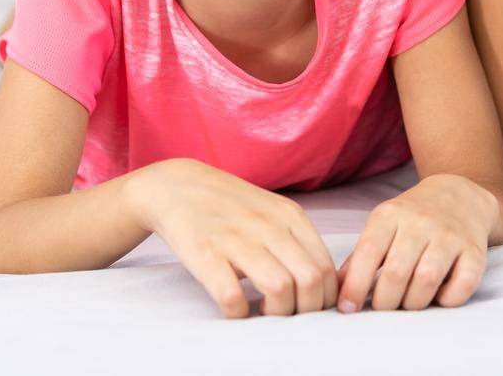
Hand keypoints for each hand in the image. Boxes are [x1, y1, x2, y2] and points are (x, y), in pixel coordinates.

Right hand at [129, 158, 336, 318]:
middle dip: (307, 311)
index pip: (326, 267)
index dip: (326, 297)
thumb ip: (298, 240)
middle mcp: (267, 226)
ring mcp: (236, 239)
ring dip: (277, 314)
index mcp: (289, 216)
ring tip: (265, 313)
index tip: (313, 309)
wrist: (176, 186)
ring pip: (279, 289)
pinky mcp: (204, 254)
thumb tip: (325, 283)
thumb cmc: (231, 206)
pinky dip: (239, 313)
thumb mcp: (273, 211)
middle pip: (310, 280)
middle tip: (291, 316)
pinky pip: (232, 296)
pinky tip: (236, 309)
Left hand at [336, 174, 497, 311]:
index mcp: (390, 215)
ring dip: (413, 302)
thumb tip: (337, 290)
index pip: (368, 253)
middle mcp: (421, 222)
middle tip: (383, 309)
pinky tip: (439, 297)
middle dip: (385, 301)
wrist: (461, 195)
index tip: (347, 308)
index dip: (354, 286)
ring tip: (408, 304)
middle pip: (397, 272)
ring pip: (427, 279)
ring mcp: (450, 236)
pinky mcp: (475, 251)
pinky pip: (463, 284)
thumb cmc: (412, 218)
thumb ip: (360, 256)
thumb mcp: (382, 225)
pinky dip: (448, 299)